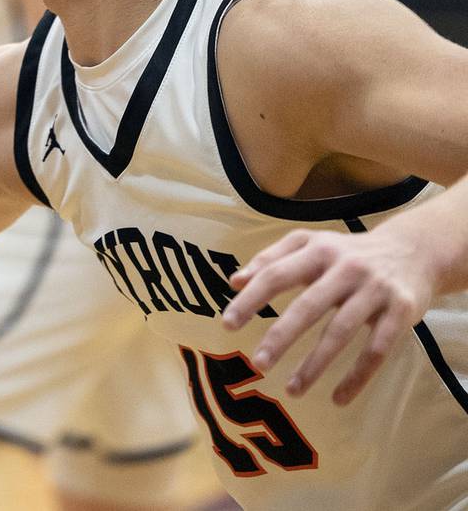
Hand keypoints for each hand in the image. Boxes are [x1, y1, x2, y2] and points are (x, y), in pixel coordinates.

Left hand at [223, 224, 433, 405]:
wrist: (413, 250)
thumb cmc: (347, 252)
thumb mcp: (310, 243)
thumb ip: (271, 259)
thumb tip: (234, 281)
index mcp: (317, 250)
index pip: (276, 274)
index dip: (251, 299)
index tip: (227, 325)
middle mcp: (346, 268)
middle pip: (308, 306)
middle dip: (280, 337)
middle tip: (257, 364)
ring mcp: (374, 290)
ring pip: (341, 332)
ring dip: (315, 365)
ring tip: (292, 390)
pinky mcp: (402, 311)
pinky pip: (377, 350)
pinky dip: (357, 377)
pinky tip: (338, 398)